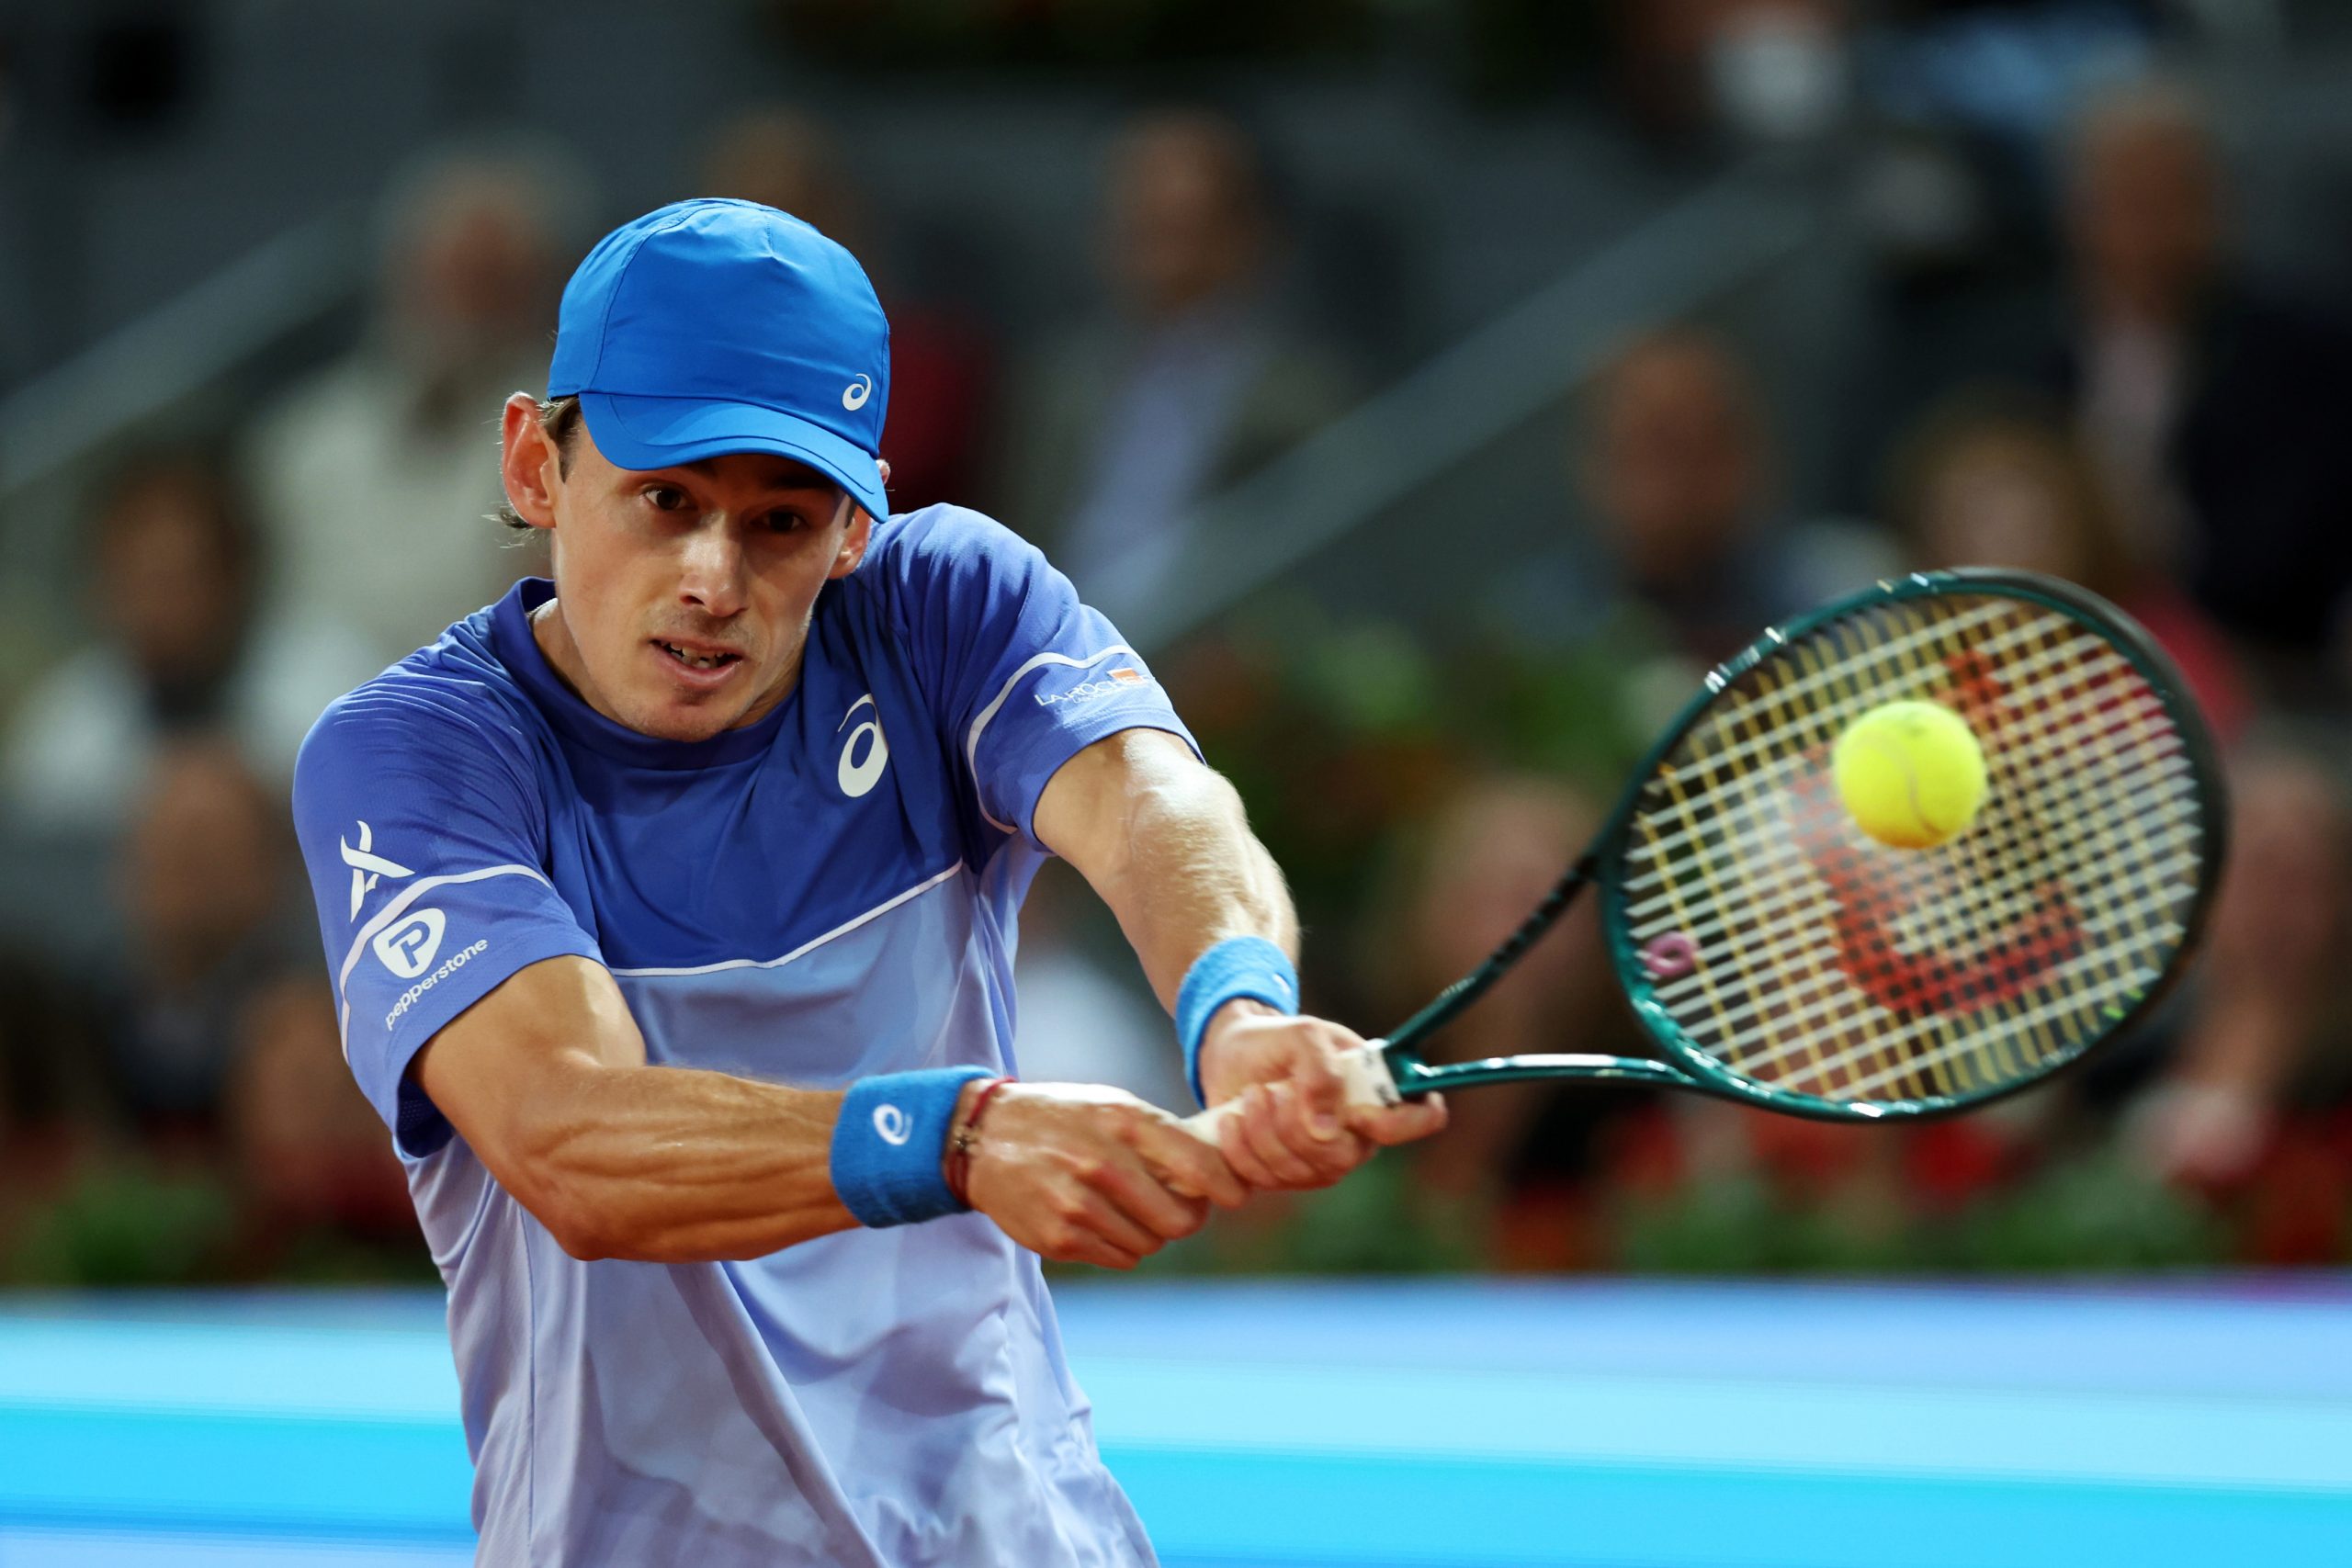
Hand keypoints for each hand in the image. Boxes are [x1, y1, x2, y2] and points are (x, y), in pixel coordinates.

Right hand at [960, 1081, 1247, 1269]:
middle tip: (1176, 1206)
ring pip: (1151, 1244)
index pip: (1201, 1167)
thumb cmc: (1062, 1118)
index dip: (1226, 1188)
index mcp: (1124, 1122)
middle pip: (1181, 1220)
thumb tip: (1220, 1170)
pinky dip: (1121, 1245)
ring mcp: (1079, 1206)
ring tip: (1129, 1208)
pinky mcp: (1059, 1239)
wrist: (984, 1137)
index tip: (1231, 1195)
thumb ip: (1163, 1135)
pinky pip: (1120, 1257)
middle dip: (1187, 1217)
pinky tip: (1102, 1219)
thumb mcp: (1113, 1105)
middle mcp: (1103, 1164)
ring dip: (1150, 1232)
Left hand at [1195, 1002, 1447, 1190]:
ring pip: (1298, 1172)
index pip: (1422, 1118)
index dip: (1396, 1125)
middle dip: (1294, 1127)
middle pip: (1341, 1158)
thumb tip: (1327, 1128)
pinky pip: (1264, 1181)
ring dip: (1262, 1132)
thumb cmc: (1277, 1041)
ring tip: (1249, 1096)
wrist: (1232, 1055)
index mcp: (1376, 1095)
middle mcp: (1355, 1136)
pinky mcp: (1280, 1177)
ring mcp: (1319, 1163)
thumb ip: (1322, 1070)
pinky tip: (1231, 1121)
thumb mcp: (1302, 1034)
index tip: (1355, 1112)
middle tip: (1268, 1090)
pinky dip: (1240, 1150)